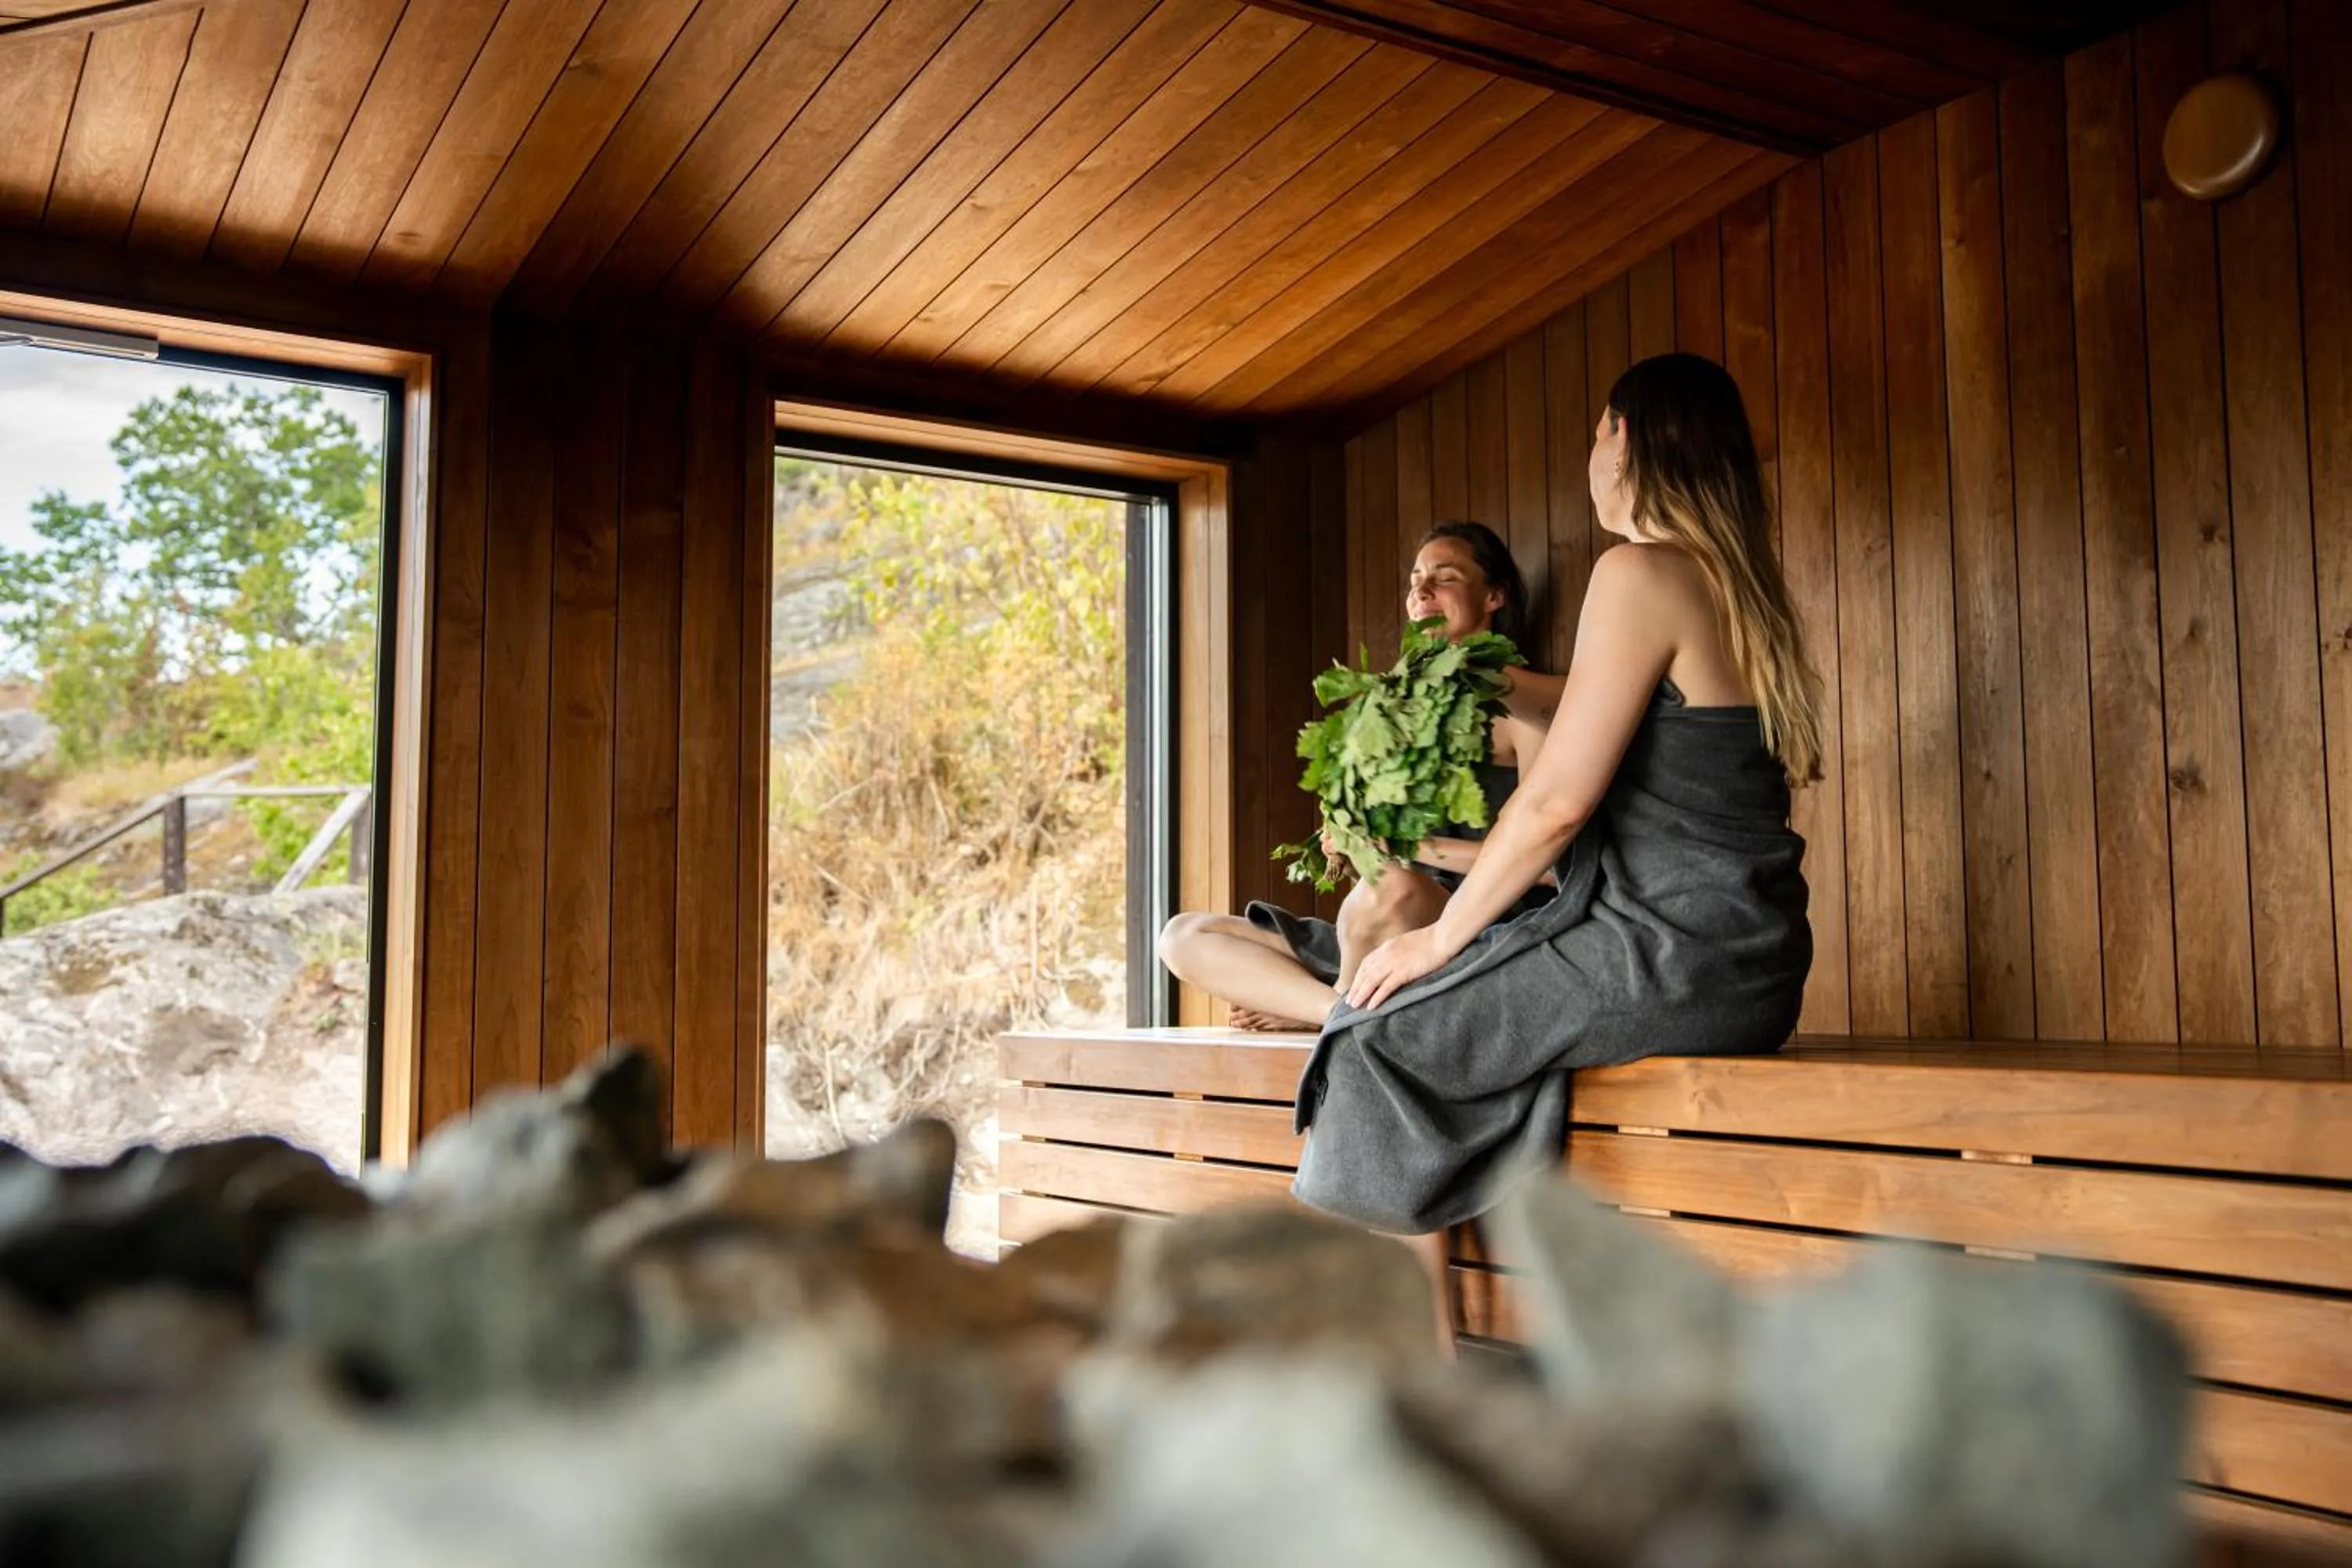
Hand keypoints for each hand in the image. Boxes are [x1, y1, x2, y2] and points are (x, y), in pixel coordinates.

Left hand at [1346, 924, 1461, 1011]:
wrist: (1442, 938)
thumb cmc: (1431, 940)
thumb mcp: (1408, 943)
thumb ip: (1398, 952)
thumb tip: (1393, 962)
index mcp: (1387, 946)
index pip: (1367, 963)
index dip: (1359, 976)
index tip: (1354, 986)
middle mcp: (1386, 954)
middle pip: (1365, 973)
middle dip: (1355, 987)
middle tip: (1348, 1001)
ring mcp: (1394, 963)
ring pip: (1371, 981)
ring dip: (1361, 994)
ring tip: (1354, 1006)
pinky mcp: (1403, 972)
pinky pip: (1385, 987)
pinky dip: (1376, 997)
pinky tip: (1370, 1007)